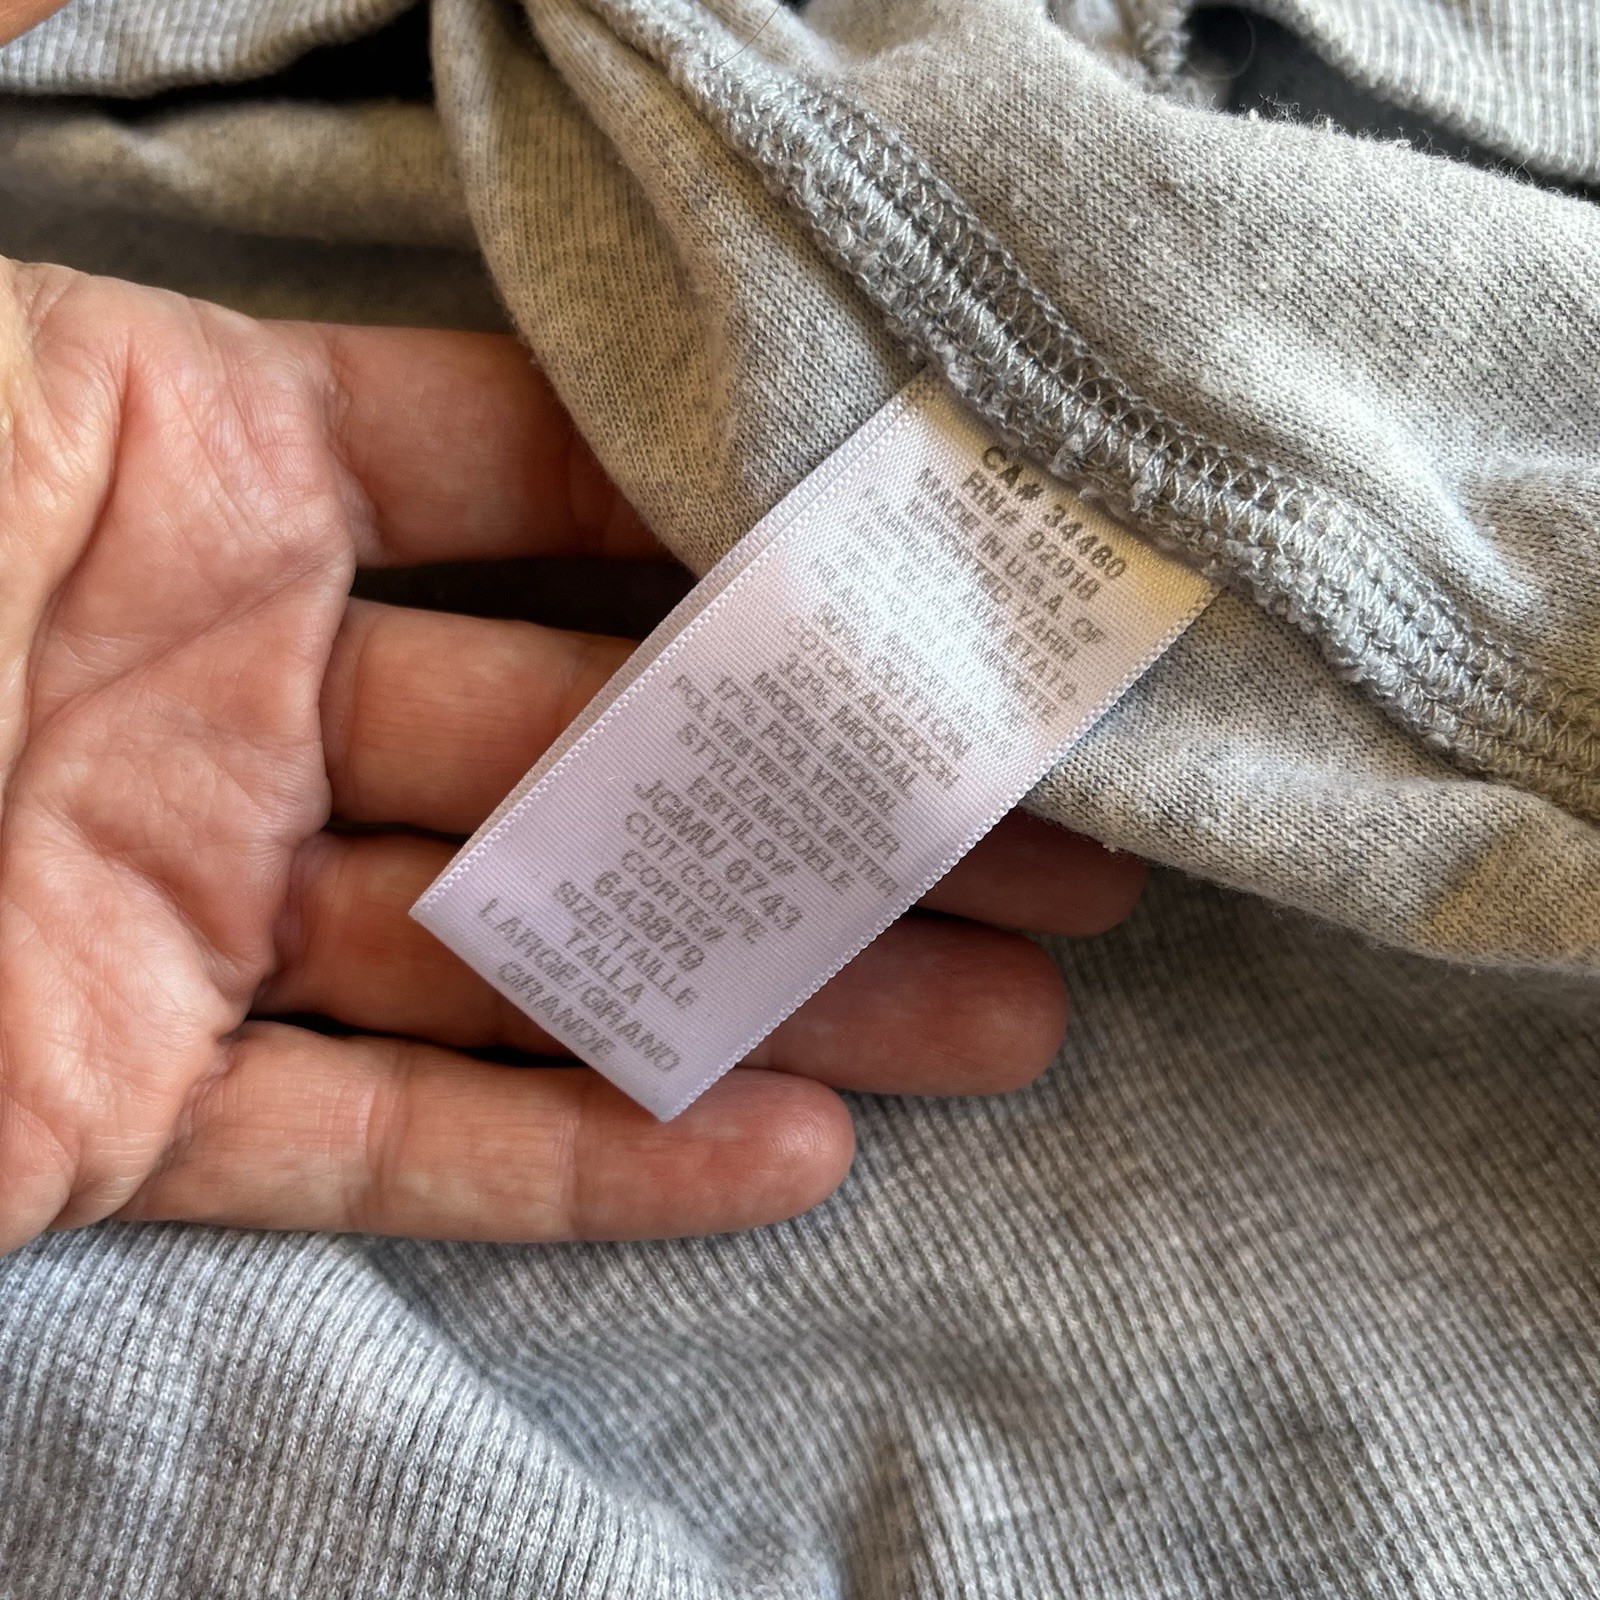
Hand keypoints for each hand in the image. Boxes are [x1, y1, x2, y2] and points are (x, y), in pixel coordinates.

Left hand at [0, 260, 1144, 1251]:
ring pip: (526, 964)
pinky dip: (577, 1159)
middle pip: (588, 750)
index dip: (740, 536)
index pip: (532, 490)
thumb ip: (6, 92)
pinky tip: (782, 1146)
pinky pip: (382, 1143)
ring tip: (999, 1019)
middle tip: (1055, 845)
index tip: (940, 586)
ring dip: (769, 996)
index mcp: (173, 467)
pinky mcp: (110, 1117)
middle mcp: (212, 689)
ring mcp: (173, 913)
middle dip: (829, 799)